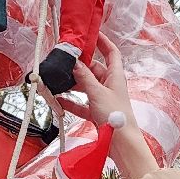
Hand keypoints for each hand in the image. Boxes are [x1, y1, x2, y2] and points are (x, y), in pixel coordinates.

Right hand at [57, 36, 156, 178]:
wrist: (122, 144)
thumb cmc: (116, 116)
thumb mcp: (97, 93)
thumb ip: (84, 77)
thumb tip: (75, 62)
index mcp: (115, 76)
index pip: (111, 53)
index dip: (103, 42)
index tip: (90, 34)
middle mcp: (110, 85)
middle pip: (94, 69)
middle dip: (79, 66)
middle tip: (63, 61)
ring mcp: (102, 99)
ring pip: (85, 86)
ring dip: (72, 84)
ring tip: (57, 81)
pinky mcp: (96, 113)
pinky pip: (81, 104)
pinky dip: (70, 102)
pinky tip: (58, 100)